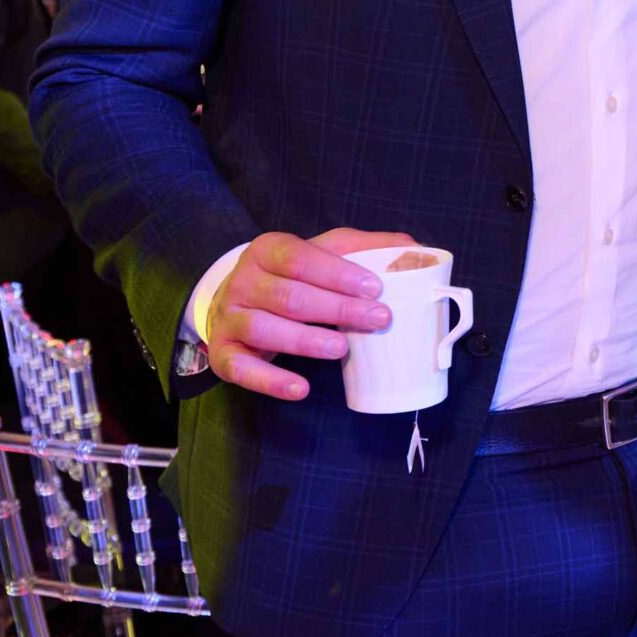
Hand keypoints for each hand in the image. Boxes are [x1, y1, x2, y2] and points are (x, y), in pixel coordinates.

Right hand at [206, 227, 416, 400]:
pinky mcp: (223, 354)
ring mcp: (229, 318)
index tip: (375, 288)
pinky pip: (243, 369)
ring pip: (266, 329)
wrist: (234, 303)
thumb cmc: (291, 277)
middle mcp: (242, 281)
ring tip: (341, 348)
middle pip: (290, 296)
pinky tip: (301, 389)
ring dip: (305, 340)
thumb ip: (363, 248)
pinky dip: (271, 381)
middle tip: (378, 319)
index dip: (338, 274)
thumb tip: (413, 249)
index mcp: (267, 250)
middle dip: (337, 308)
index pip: (302, 258)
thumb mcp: (322, 253)